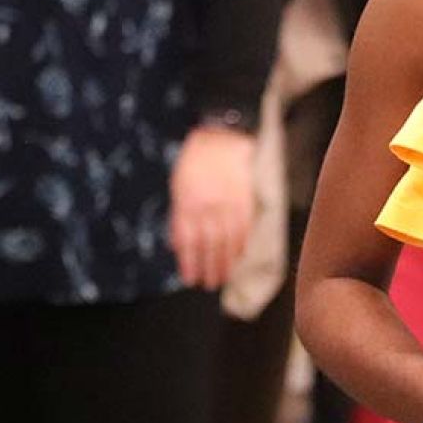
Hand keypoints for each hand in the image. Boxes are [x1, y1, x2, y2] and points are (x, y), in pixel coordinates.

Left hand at [169, 124, 258, 289]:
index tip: (190, 279)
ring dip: (225, 262)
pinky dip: (241, 243)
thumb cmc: (193, 163)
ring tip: (223, 277)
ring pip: (227, 240)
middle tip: (210, 284)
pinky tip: (238, 256)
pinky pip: (244, 227)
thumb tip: (177, 245)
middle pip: (209, 245)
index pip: (188, 241)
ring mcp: (228, 205)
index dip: (189, 263)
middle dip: (209, 268)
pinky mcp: (244, 200)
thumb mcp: (177, 187)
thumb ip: (178, 216)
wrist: (220, 138)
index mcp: (187, 203)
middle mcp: (208, 207)